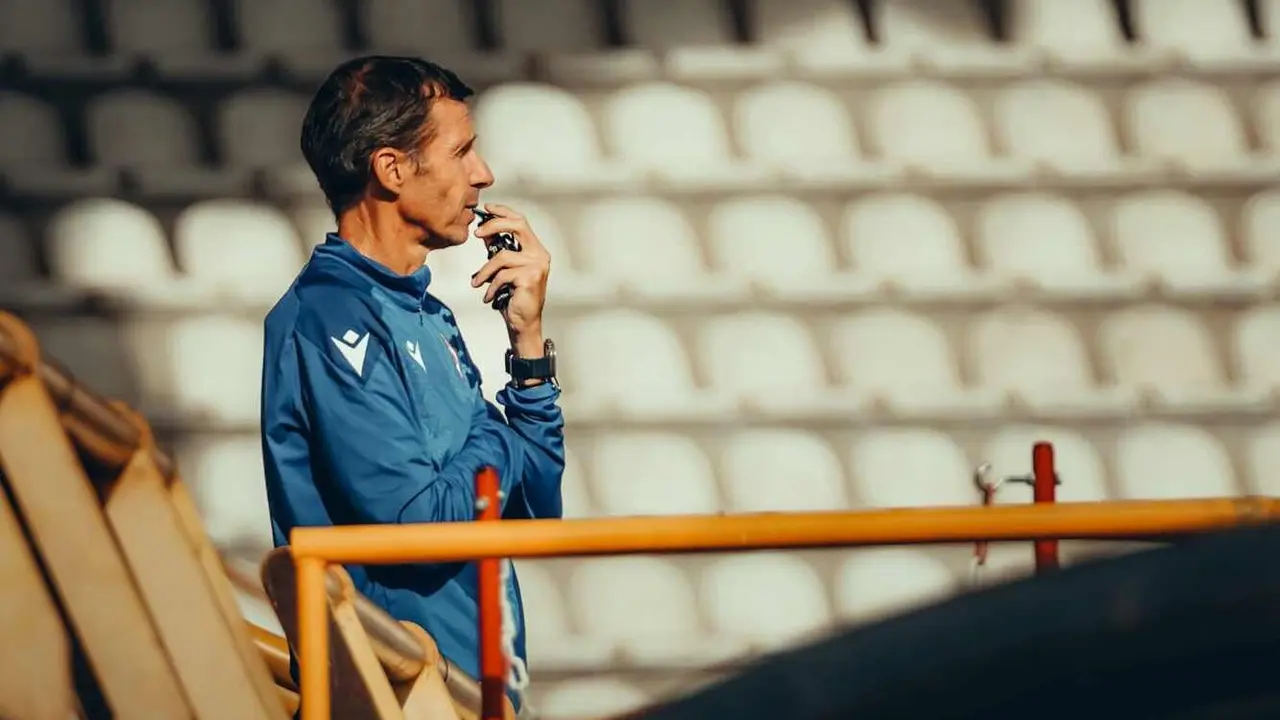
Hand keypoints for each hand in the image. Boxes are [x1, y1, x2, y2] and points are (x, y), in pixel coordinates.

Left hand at [470, 203, 550, 341]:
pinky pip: (502, 275)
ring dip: (485, 271)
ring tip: (477, 282)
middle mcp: (540, 254)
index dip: (504, 212)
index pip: (521, 221)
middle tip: (476, 234)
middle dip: (494, 225)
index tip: (487, 209)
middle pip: (517, 226)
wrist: (523, 322)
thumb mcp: (503, 268)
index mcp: (535, 249)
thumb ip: (497, 249)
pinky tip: (489, 296)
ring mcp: (537, 265)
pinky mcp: (530, 278)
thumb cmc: (514, 296)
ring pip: (502, 257)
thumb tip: (485, 230)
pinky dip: (491, 286)